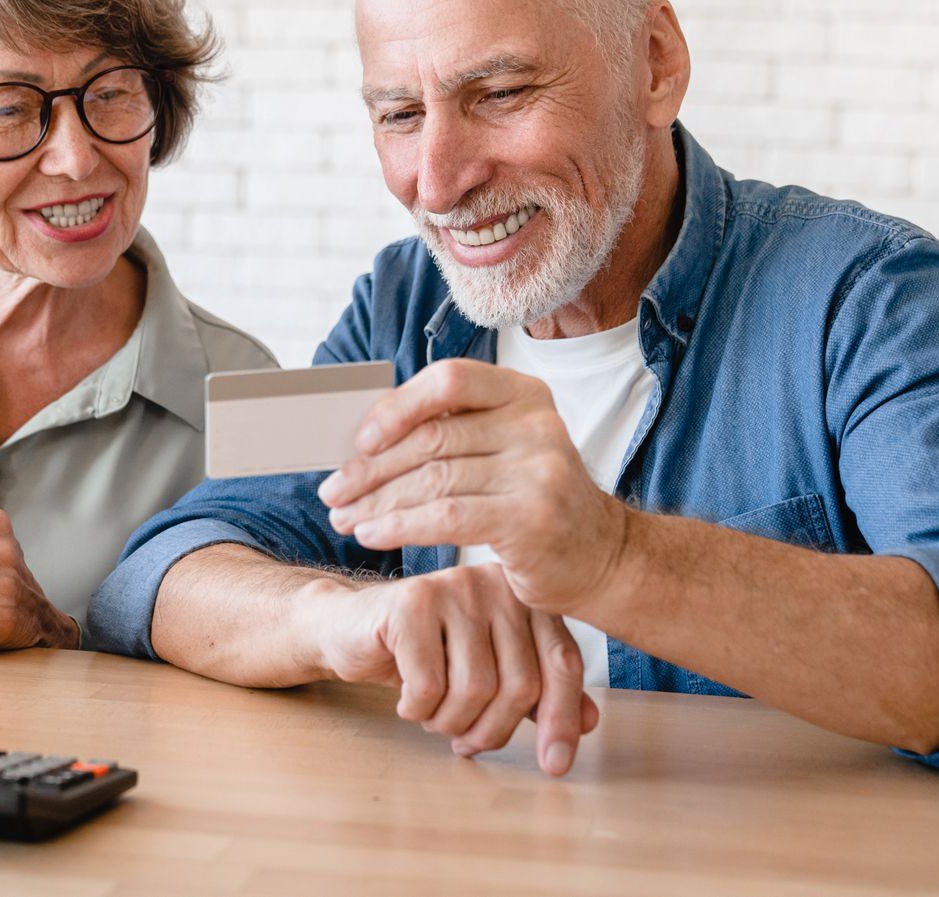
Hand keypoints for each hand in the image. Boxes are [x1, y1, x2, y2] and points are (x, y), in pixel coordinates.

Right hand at [300, 565, 595, 775]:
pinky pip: (429, 685)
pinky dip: (417, 710)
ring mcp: (453, 587)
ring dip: (451, 722)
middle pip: (520, 684)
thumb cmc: (425, 654)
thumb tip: (591, 723)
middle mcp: (496, 584)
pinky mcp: (410, 603)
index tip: (554, 765)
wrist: (351, 631)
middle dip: (492, 730)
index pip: (562, 663)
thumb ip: (538, 691)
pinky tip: (405, 699)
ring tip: (433, 716)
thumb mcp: (489, 672)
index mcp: (524, 597)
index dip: (561, 720)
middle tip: (464, 740)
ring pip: (476, 688)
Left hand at [319, 358, 629, 616]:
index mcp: (526, 394)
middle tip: (334, 492)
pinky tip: (374, 535)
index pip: (449, 380)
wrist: (604, 558)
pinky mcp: (531, 519)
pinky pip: (446, 517)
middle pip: (432, 437)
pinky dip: (400, 527)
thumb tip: (365, 437)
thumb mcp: (507, 450)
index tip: (359, 440)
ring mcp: (539, 471)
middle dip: (371, 468)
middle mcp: (537, 425)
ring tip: (346, 519)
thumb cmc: (535, 503)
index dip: (396, 407)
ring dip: (377, 503)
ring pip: (433, 479)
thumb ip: (455, 432)